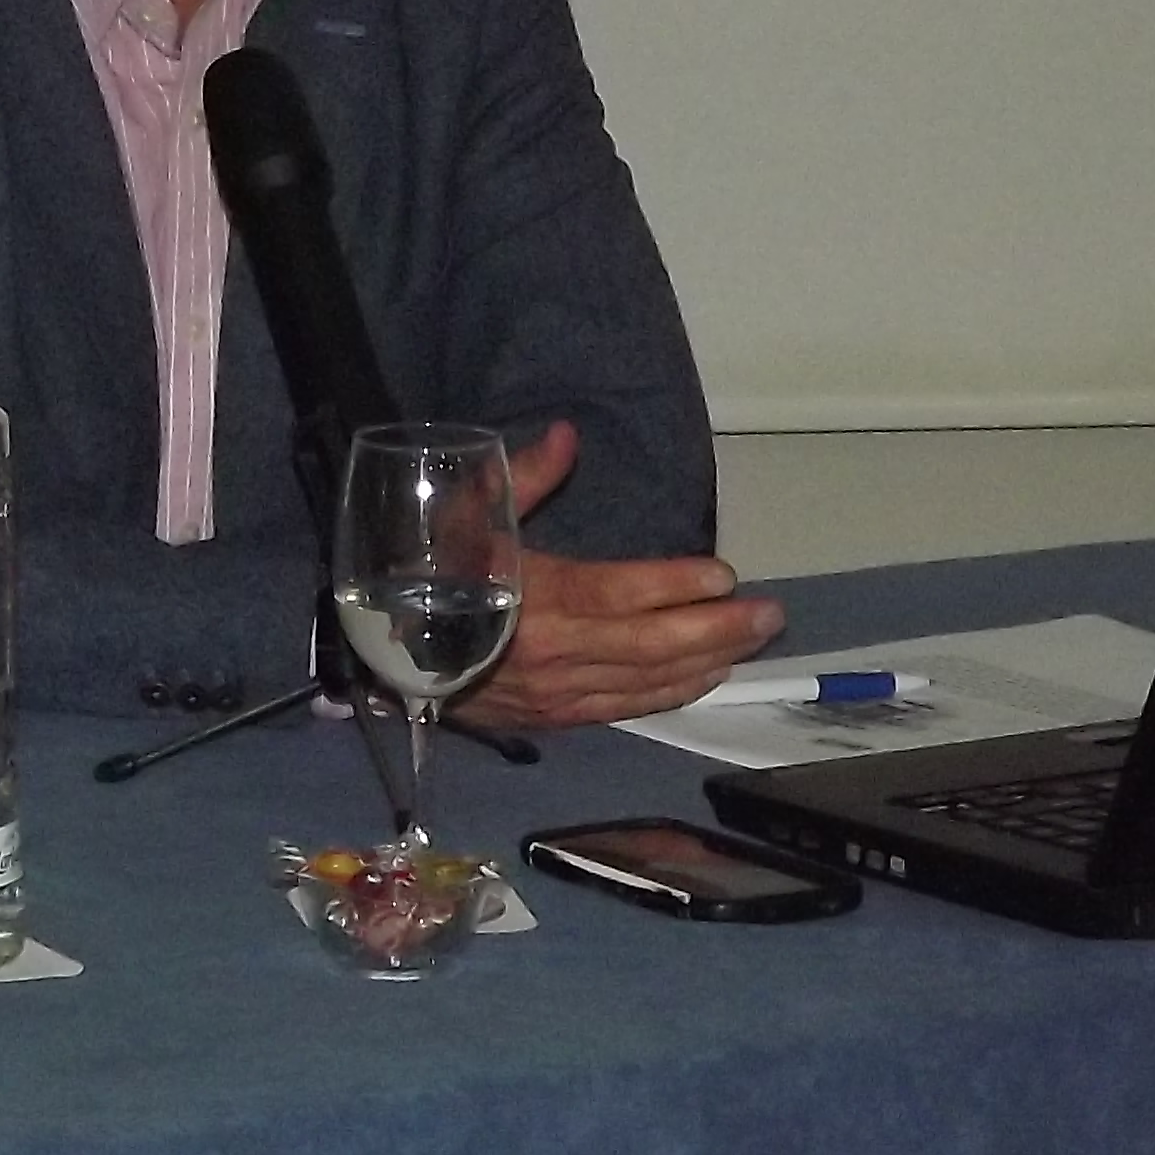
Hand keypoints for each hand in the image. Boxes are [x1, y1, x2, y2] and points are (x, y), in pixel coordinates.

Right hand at [453, 421, 786, 728]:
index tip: (725, 574)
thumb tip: (569, 436)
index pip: (621, 591)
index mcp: (533, 596)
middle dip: (718, 628)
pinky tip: (705, 678)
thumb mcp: (462, 515)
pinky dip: (672, 694)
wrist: (384, 656)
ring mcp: (559, 692)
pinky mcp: (557, 718)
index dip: (677, 584)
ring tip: (752, 641)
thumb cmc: (428, 575)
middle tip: (770, 614)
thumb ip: (521, 477)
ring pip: (648, 682)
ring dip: (708, 662)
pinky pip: (627, 708)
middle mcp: (555, 651)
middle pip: (651, 643)